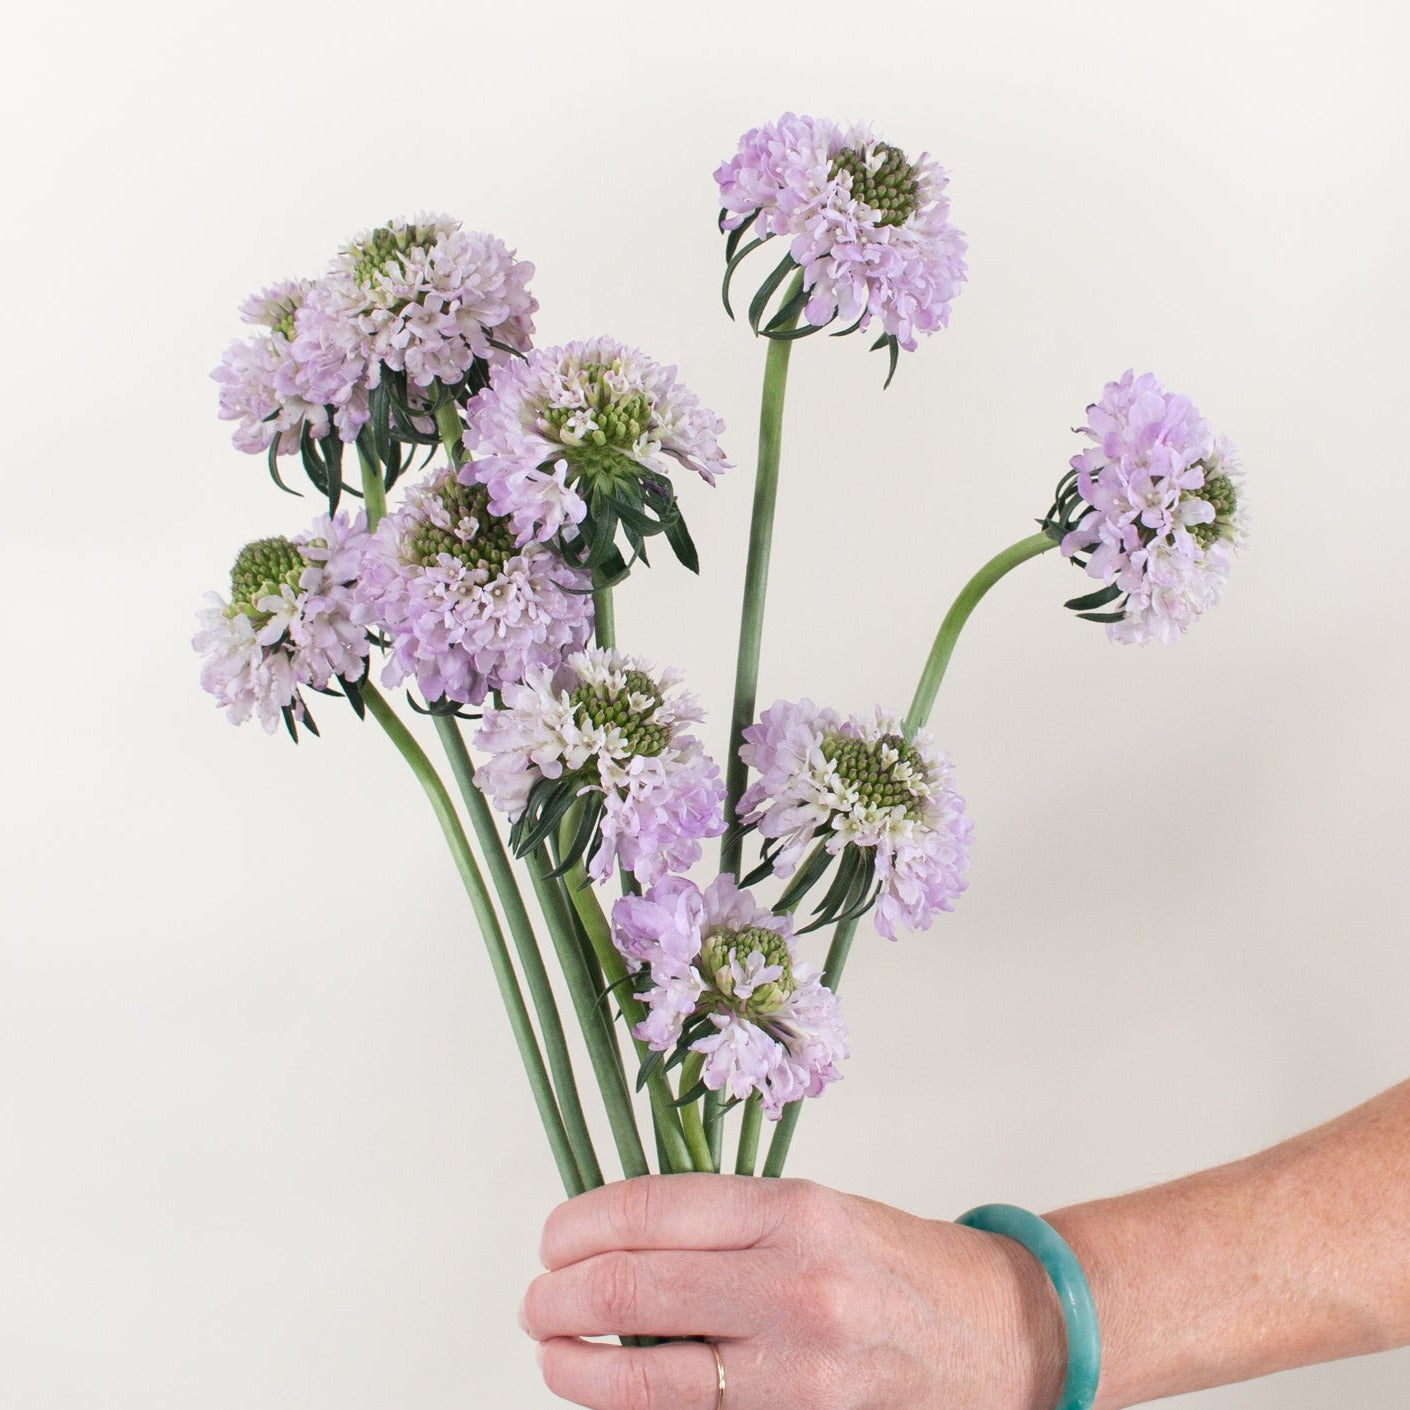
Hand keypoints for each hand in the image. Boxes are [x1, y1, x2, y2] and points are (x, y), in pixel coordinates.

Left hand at [521, 1174, 1066, 1409]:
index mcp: (789, 1211)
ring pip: (644, 1378)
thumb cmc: (892, 1262)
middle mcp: (791, 1286)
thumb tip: (606, 1237)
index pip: (645, 1211)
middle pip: (628, 1290)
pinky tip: (619, 1389)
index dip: (576, 1227)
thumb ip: (715, 1223)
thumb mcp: (809, 1210)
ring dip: (577, 1367)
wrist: (995, 1333)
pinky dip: (636, 1406)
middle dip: (557, 1297)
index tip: (552, 1240)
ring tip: (558, 1353)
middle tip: (539, 1301)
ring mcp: (795, 1372)